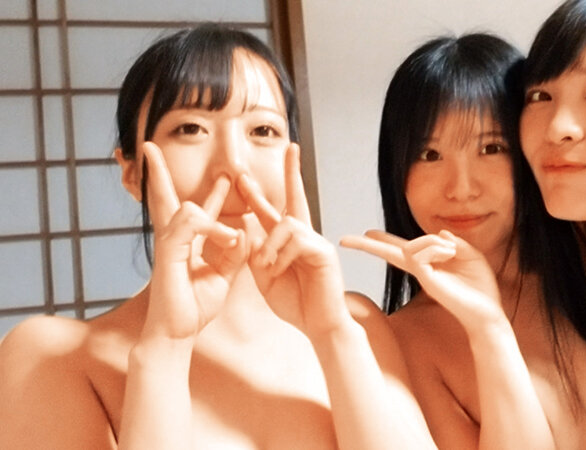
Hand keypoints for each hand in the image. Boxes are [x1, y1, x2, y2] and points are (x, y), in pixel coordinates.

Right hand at [142, 142, 246, 339]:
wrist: (177, 333)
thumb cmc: (195, 306)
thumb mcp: (223, 275)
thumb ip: (234, 252)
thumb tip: (243, 230)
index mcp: (187, 242)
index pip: (192, 209)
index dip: (208, 193)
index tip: (221, 176)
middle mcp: (174, 239)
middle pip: (164, 198)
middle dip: (158, 172)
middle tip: (148, 145)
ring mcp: (167, 244)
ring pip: (186, 208)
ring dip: (215, 217)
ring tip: (232, 238)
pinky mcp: (167, 252)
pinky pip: (190, 224)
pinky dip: (214, 229)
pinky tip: (228, 240)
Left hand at [237, 143, 348, 336]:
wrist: (319, 325)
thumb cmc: (295, 303)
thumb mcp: (265, 277)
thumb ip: (256, 254)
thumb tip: (248, 230)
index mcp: (286, 242)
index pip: (272, 210)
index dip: (257, 194)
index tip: (242, 177)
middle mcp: (304, 236)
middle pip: (296, 196)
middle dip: (293, 170)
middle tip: (290, 147)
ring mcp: (316, 241)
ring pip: (286, 223)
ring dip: (270, 244)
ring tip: (266, 266)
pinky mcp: (324, 251)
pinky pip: (296, 241)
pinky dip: (281, 255)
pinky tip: (280, 270)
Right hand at [340, 230, 505, 331]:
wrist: (487, 313)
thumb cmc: (481, 288)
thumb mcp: (472, 256)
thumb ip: (456, 242)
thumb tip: (441, 232)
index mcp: (430, 263)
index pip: (401, 249)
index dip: (384, 240)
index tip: (368, 233)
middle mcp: (421, 269)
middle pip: (389, 252)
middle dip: (368, 244)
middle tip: (345, 239)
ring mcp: (421, 275)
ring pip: (409, 246)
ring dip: (432, 241)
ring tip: (452, 252)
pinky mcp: (425, 279)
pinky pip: (419, 254)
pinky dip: (435, 247)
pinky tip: (449, 253)